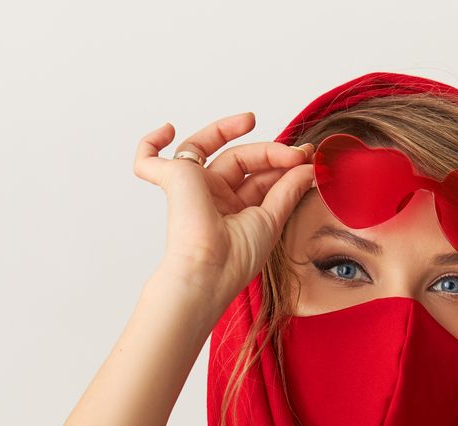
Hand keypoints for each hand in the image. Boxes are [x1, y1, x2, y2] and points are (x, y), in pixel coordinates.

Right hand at [133, 112, 315, 308]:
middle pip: (237, 158)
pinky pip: (148, 161)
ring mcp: (190, 188)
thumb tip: (309, 165)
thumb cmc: (236, 259)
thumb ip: (289, 188)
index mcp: (232, 209)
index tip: (305, 157)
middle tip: (294, 151)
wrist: (210, 271)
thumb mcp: (272, 218)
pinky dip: (150, 144)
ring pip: (203, 146)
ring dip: (225, 129)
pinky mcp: (172, 180)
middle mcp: (210, 197)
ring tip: (250, 121)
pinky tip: (167, 130)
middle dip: (266, 150)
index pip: (256, 175)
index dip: (280, 161)